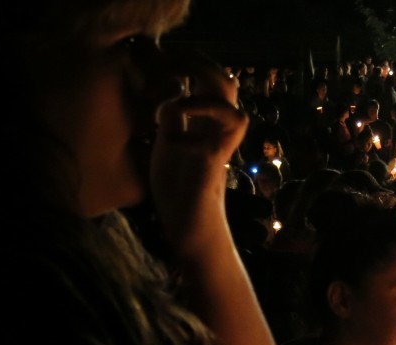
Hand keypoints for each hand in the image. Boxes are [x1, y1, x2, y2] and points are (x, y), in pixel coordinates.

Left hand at [151, 50, 247, 251]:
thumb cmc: (178, 191)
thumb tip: (172, 97)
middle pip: (225, 84)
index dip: (190, 64)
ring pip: (234, 109)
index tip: (161, 65)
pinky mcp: (214, 164)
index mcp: (204, 125)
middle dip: (198, 70)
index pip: (209, 80)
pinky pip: (220, 135)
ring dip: (205, 100)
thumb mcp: (167, 147)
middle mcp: (217, 132)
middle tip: (169, 73)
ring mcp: (219, 148)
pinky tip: (174, 133)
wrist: (189, 228)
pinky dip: (200, 123)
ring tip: (177, 106)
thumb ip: (171, 122)